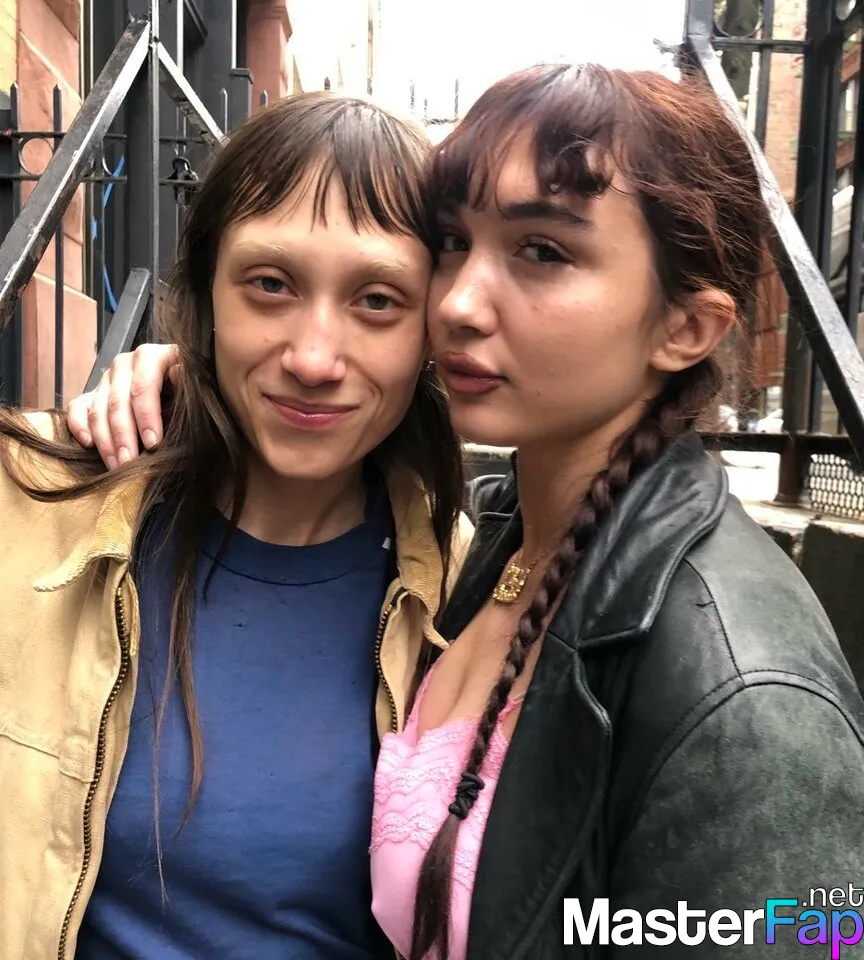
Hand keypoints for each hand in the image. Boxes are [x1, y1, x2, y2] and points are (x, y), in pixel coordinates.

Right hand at [66, 344, 180, 468]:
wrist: (175, 390)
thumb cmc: (187, 393)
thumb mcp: (193, 387)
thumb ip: (188, 382)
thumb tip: (178, 373)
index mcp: (151, 357)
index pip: (143, 386)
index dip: (147, 416)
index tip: (153, 444)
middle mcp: (124, 364)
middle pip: (117, 402)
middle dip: (123, 436)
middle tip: (129, 464)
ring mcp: (105, 379)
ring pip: (97, 410)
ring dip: (105, 441)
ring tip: (116, 466)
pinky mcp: (91, 394)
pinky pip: (77, 408)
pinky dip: (79, 426)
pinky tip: (88, 445)